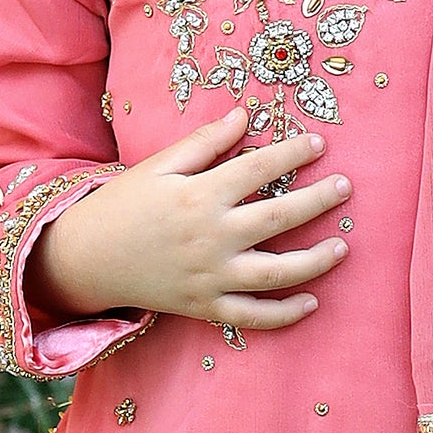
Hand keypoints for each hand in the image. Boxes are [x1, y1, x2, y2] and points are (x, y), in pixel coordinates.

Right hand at [28, 105, 348, 330]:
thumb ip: (205, 143)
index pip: (259, 169)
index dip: (293, 154)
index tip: (319, 144)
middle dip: (318, 200)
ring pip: (277, 273)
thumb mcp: (159, 166)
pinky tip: (313, 302)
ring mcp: (210, 277)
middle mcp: (211, 238)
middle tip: (346, 187)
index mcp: (199, 196)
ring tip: (342, 246)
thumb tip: (246, 115)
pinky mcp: (205, 307)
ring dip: (316, 260)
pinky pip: (253, 316)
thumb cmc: (124, 205)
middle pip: (278, 218)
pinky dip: (285, 314)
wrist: (86, 259)